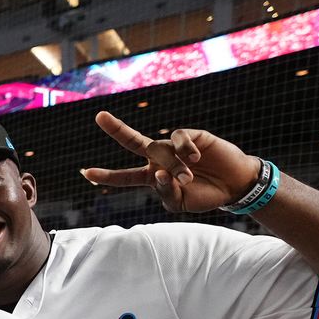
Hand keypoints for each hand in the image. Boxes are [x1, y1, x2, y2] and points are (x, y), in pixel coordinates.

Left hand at [80, 111, 262, 213]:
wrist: (233, 185)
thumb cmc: (205, 195)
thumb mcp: (180, 202)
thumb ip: (165, 191)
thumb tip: (157, 173)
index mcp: (152, 177)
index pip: (124, 177)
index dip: (106, 176)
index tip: (85, 172)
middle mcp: (159, 158)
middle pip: (132, 141)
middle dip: (116, 129)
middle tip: (99, 116)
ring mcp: (173, 146)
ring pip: (161, 149)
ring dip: (174, 166)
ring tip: (188, 177)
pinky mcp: (190, 136)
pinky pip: (179, 138)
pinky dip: (184, 150)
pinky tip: (195, 159)